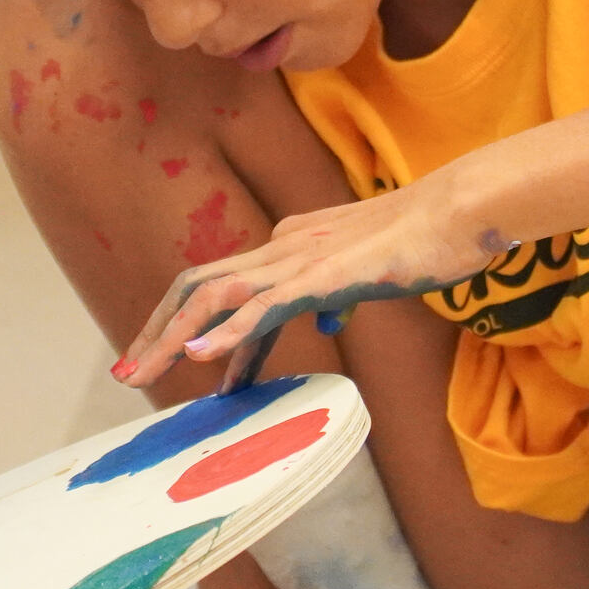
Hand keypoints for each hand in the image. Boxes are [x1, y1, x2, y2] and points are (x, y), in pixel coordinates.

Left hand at [114, 177, 510, 389]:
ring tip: (144, 376)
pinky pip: (265, 307)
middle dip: (157, 330)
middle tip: (128, 373)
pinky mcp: (325, 276)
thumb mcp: (367, 274)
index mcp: (289, 244)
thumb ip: (338, 294)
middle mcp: (282, 247)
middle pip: (197, 286)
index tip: (172, 364)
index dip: (191, 326)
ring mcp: (299, 260)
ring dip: (173, 338)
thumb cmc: (424, 242)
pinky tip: (203, 360)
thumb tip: (324, 324)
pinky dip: (229, 333)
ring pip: (215, 296)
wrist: (459, 212)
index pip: (224, 287)